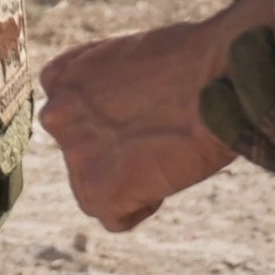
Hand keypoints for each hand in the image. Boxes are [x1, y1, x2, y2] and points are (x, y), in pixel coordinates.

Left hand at [41, 0, 266, 232]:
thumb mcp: (131, 56)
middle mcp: (57, 114)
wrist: (217, 81)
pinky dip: (146, 205)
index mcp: (63, 75)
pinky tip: (170, 172)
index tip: (141, 114)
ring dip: (131, 179)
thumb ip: (108, 87)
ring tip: (169, 150)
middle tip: (158, 136)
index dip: (109, 119)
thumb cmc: (194, 60)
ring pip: (99, 186)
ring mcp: (73, 156)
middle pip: (83, 152)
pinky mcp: (95, 194)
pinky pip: (118, 217)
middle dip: (115, 152)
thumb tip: (121, 115)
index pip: (70, 115)